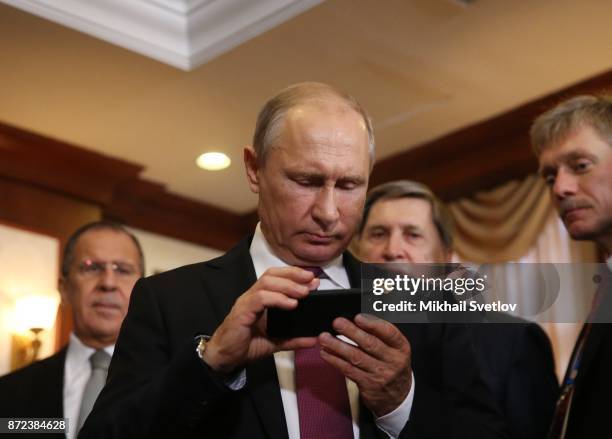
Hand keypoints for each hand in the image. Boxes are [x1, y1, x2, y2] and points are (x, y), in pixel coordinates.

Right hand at [203, 267, 317, 372]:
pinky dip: (277, 299)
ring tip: (304, 292)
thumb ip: (293, 339)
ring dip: (288, 285)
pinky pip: (259, 299)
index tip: (313, 279)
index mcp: (261, 298)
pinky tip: (291, 304)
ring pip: (266, 283)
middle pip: (272, 275)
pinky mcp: (242, 312)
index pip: (276, 277)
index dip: (294, 275)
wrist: (225, 357)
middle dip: (293, 275)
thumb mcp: (276, 342)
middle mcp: (253, 296)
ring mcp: (246, 302)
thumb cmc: (247, 345)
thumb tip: (312, 339)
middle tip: (312, 281)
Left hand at [319, 314, 411, 416]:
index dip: (373, 324)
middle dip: (351, 331)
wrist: (397, 396)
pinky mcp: (367, 384)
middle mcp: (392, 361)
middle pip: (370, 344)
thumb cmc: (392, 364)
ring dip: (337, 346)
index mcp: (401, 347)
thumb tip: (358, 318)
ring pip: (356, 357)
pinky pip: (348, 370)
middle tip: (337, 322)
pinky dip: (335, 360)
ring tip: (325, 337)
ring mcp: (380, 374)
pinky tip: (326, 352)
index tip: (358, 317)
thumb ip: (381, 333)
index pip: (389, 333)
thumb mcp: (395, 349)